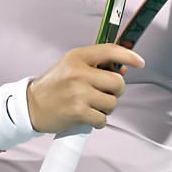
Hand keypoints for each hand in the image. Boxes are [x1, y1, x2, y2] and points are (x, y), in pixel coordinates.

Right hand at [27, 44, 145, 133]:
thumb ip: (96, 65)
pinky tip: (88, 116)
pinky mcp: (78, 112)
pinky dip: (99, 121)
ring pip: (112, 102)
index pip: (110, 51)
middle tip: (105, 93)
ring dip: (106, 108)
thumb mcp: (72, 66)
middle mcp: (79, 72)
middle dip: (116, 91)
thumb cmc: (54, 86)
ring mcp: (78, 93)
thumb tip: (123, 69)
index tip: (140, 62)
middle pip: (117, 82)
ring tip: (92, 106)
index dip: (129, 56)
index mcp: (78, 57)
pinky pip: (103, 119)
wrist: (31, 106)